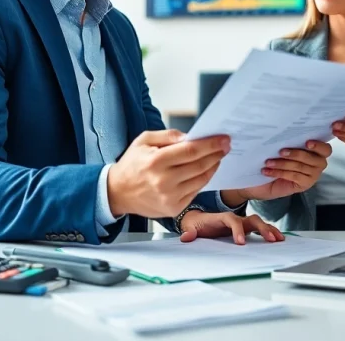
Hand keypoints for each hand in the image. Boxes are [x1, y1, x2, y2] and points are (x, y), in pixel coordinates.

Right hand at [107, 130, 229, 218]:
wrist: (118, 192)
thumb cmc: (132, 164)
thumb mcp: (144, 141)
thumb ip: (168, 136)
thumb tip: (191, 136)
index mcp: (155, 161)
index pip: (191, 151)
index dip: (210, 144)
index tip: (224, 139)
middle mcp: (163, 181)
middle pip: (200, 165)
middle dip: (216, 154)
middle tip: (226, 146)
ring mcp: (170, 197)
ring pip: (201, 179)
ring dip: (213, 166)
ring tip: (218, 156)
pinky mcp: (174, 208)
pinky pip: (196, 191)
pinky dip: (204, 179)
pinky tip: (206, 170)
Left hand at [179, 211, 284, 244]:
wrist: (198, 221)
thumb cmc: (195, 225)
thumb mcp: (190, 228)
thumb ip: (189, 232)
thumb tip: (186, 237)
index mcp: (221, 218)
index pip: (232, 220)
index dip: (237, 229)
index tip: (241, 242)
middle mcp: (234, 219)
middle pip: (251, 219)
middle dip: (262, 228)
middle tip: (270, 239)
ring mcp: (241, 224)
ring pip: (258, 223)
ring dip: (269, 230)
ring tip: (279, 239)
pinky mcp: (245, 230)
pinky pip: (259, 230)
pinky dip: (269, 233)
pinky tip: (279, 239)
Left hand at [222, 140, 332, 205]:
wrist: (263, 179)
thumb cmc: (275, 158)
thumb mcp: (282, 146)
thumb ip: (289, 140)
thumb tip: (284, 128)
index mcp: (316, 151)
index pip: (325, 149)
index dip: (319, 145)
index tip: (307, 142)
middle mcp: (318, 163)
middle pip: (313, 158)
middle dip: (296, 154)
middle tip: (281, 151)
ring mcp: (313, 175)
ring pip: (300, 167)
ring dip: (282, 163)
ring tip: (268, 161)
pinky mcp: (305, 184)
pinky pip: (294, 176)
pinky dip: (279, 172)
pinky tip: (267, 171)